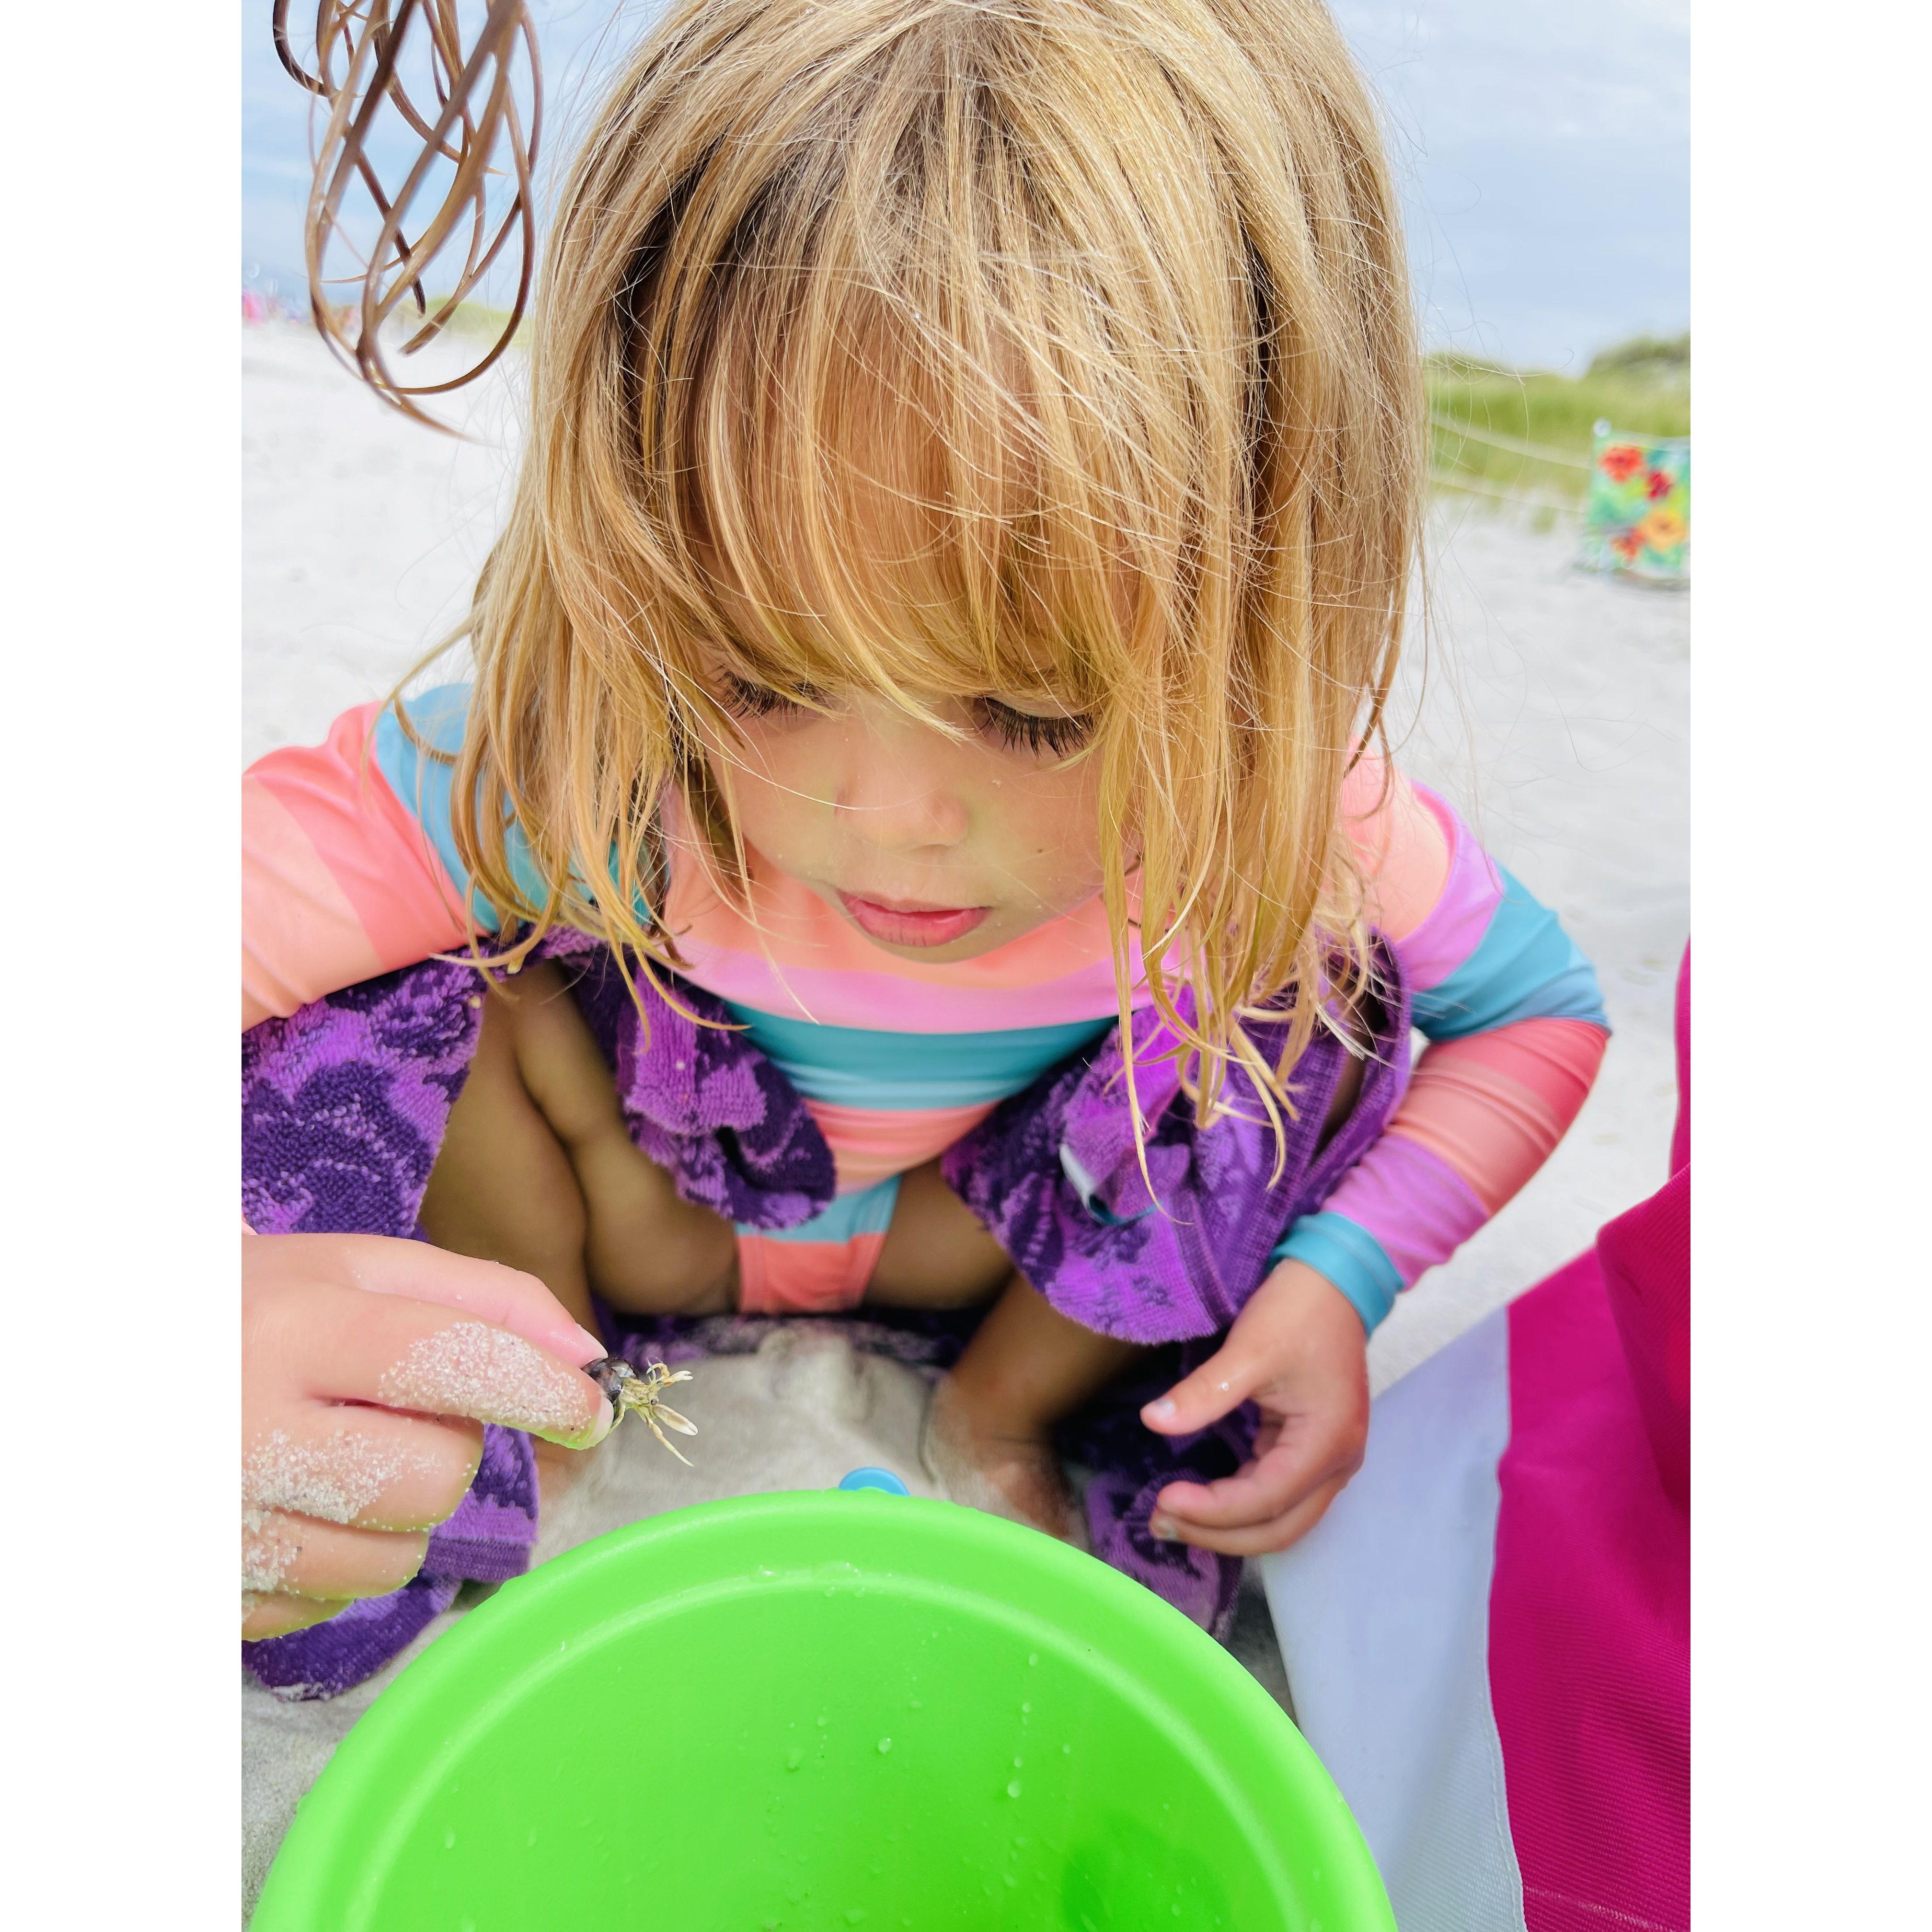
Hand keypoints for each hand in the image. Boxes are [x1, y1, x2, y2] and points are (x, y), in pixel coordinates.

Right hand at [242, 1233, 612, 1641]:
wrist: (113, 1368)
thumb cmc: (255, 1307)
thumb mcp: (359, 1270)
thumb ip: (484, 1298)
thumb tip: (585, 1354)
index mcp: (290, 1330)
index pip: (451, 1362)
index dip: (541, 1388)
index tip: (590, 1406)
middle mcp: (248, 1432)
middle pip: (434, 1477)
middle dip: (453, 1448)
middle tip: (406, 1414)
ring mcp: (220, 1526)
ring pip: (397, 1555)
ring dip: (405, 1510)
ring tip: (347, 1452)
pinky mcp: (208, 1592)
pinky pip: (335, 1602)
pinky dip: (347, 1557)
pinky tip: (305, 1502)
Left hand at [1138, 1259, 1368, 1555]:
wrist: (1334, 1281)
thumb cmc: (1298, 1311)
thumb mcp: (1248, 1348)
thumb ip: (1204, 1392)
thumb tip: (1153, 1422)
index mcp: (1327, 1442)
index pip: (1264, 1501)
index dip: (1211, 1510)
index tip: (1161, 1499)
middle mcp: (1338, 1463)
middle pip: (1278, 1528)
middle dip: (1218, 1535)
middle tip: (1159, 1523)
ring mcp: (1331, 1460)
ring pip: (1282, 1520)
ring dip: (1230, 1528)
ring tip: (1174, 1518)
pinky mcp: (1316, 1450)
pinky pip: (1281, 1497)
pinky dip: (1242, 1507)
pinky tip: (1204, 1499)